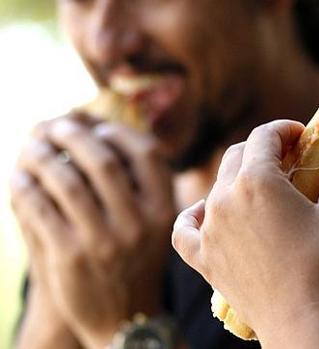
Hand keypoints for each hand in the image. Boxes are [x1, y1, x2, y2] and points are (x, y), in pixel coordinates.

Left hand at [10, 115, 174, 348]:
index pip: (147, 154)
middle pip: (103, 161)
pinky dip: (24, 187)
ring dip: (42, 157)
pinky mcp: (71, 258)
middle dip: (74, 136)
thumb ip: (139, 188)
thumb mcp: (155, 229)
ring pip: (66, 182)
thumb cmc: (136, 264)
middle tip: (54, 127)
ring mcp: (105, 242)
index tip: (99, 129)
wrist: (125, 320)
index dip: (120, 133)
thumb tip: (106, 137)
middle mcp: (139, 224)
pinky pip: (40, 209)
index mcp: (163, 212)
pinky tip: (18, 179)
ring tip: (31, 148)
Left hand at [172, 120, 318, 347]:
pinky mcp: (202, 257)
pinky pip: (185, 229)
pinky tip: (205, 214)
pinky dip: (194, 217)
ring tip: (257, 189)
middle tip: (286, 159)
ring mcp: (209, 228)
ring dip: (236, 180)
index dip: (284, 129)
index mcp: (257, 179)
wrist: (300, 319)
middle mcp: (225, 197)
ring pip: (214, 188)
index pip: (265, 136)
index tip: (300, 136)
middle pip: (237, 156)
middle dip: (262, 150)